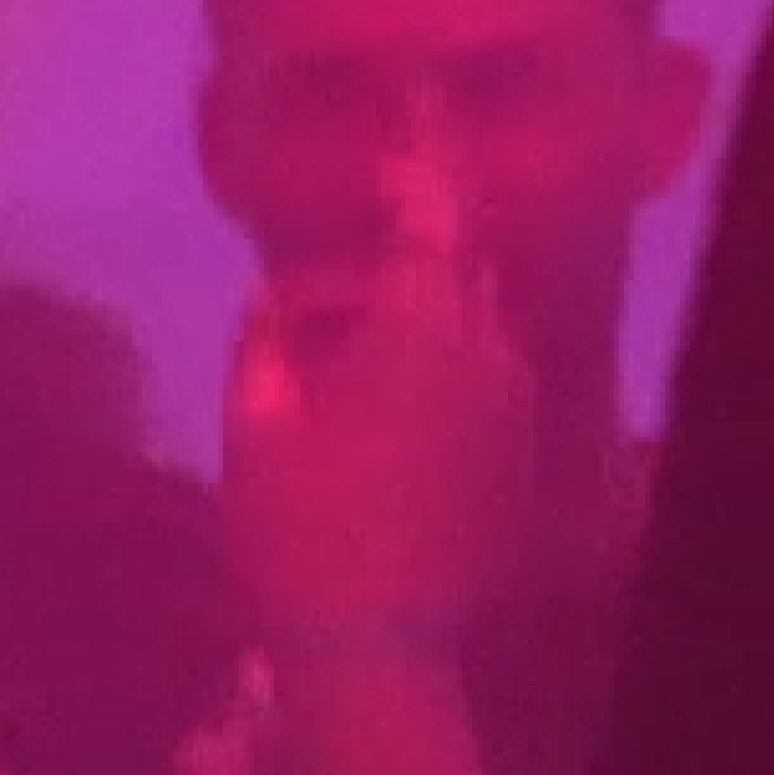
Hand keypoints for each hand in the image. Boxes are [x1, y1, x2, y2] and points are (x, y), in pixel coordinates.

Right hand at [222, 165, 533, 644]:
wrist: (375, 644)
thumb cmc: (296, 528)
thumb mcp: (254, 429)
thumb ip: (264, 344)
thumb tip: (270, 298)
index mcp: (416, 334)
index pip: (428, 225)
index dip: (418, 173)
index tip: (409, 130)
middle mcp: (484, 357)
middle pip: (462, 275)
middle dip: (420, 253)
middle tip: (367, 252)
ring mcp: (512, 413)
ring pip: (478, 334)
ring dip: (432, 321)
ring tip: (370, 342)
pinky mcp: (518, 461)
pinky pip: (487, 389)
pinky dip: (450, 377)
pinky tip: (397, 411)